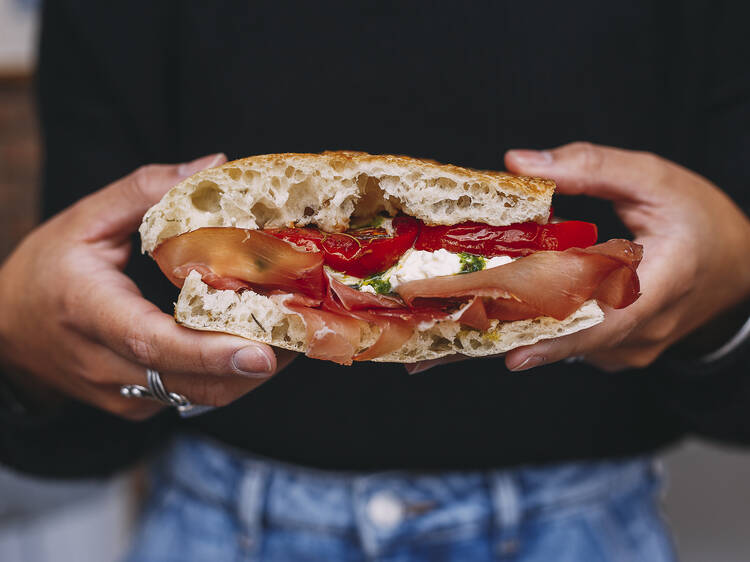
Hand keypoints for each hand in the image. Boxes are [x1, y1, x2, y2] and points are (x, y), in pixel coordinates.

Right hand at [0, 154, 294, 418]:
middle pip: (190, 380)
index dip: (211, 351)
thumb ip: (146, 191)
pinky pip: (190, 396)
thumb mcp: (85, 219)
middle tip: (304, 333)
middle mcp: (104, 365)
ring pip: (198, 397)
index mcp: (88, 311)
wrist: (8, 333)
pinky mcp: (135, 407)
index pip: (152, 341)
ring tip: (292, 336)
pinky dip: (227, 375)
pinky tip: (255, 343)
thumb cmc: (46, 271)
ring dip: (250, 372)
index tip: (264, 352)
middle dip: (255, 364)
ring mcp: (120, 395)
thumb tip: (215, 167)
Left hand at [407, 142, 749, 373]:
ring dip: (515, 335)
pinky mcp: (620, 353)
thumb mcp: (654, 179)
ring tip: (454, 334)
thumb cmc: (700, 219)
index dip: (557, 338)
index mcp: (660, 286)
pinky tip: (501, 319)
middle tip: (442, 345)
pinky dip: (539, 332)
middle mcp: (643, 332)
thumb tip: (519, 164)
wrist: (739, 266)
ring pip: (564, 347)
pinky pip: (574, 346)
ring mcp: (631, 350)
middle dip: (505, 340)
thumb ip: (591, 167)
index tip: (512, 351)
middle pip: (567, 343)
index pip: (605, 320)